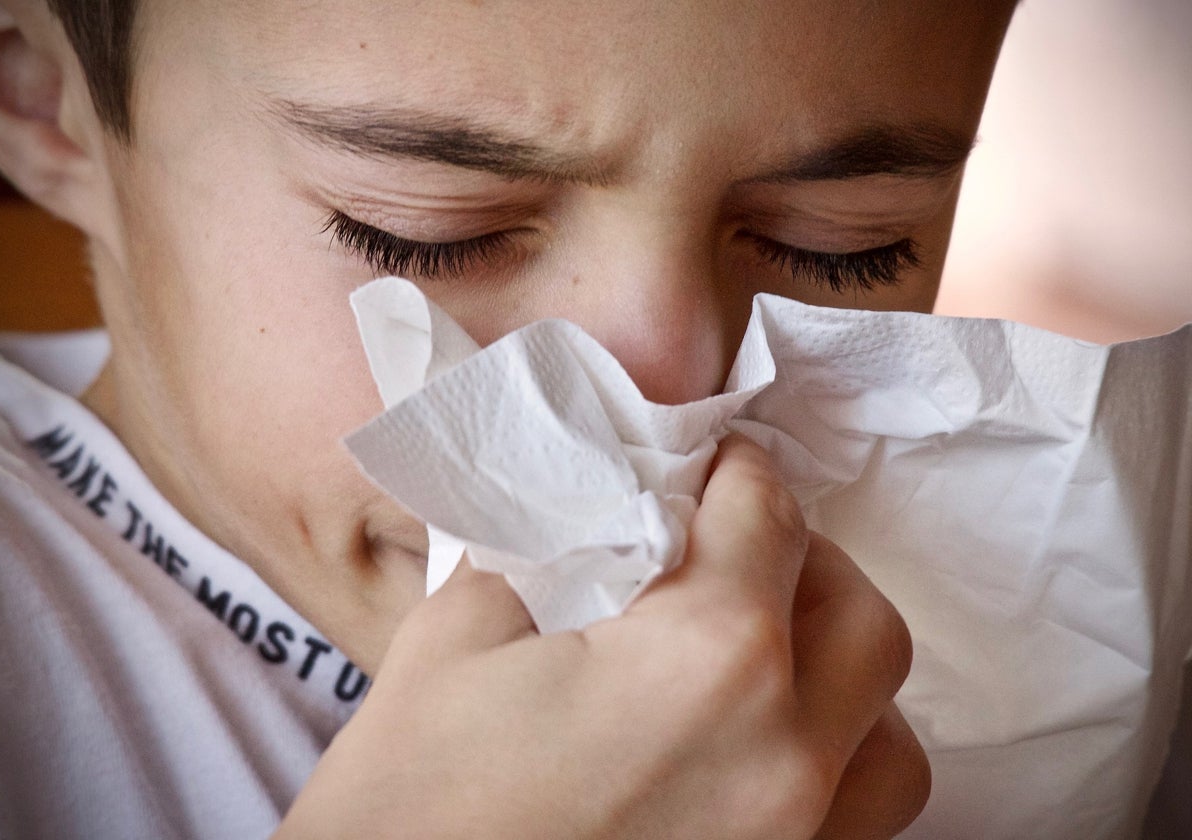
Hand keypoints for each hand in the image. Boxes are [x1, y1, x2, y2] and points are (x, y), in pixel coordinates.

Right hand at [277, 435, 928, 838]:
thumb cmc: (410, 805)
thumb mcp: (455, 639)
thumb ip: (546, 553)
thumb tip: (596, 519)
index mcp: (707, 661)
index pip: (765, 519)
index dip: (739, 473)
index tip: (717, 467)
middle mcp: (785, 757)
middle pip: (858, 617)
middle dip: (803, 563)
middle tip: (734, 553)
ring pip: (891, 737)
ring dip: (839, 675)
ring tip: (764, 660)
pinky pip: (861, 821)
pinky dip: (833, 766)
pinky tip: (756, 752)